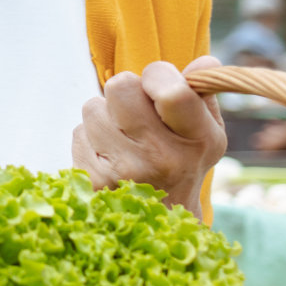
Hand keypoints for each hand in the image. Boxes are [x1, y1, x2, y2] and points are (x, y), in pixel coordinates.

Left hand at [72, 56, 227, 217]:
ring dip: (106, 116)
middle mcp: (159, 157)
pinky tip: (110, 157)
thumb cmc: (183, 163)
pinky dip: (91, 139)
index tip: (158, 84)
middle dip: (126, 90)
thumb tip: (203, 61)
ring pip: (94, 106)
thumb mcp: (206, 133)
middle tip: (137, 111)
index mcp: (196, 140)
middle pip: (119, 85)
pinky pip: (79, 132)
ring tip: (124, 140)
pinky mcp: (90, 180)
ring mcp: (122, 171)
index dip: (158, 75)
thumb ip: (202, 94)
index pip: (170, 91)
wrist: (159, 224)